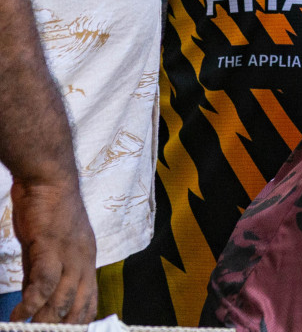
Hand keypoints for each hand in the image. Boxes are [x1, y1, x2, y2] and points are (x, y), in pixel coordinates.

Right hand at [7, 177, 95, 322]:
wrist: (49, 179)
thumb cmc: (47, 210)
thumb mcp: (50, 246)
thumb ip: (43, 272)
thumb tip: (34, 299)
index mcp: (87, 259)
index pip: (90, 300)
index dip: (81, 322)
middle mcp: (84, 260)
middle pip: (79, 306)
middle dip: (63, 327)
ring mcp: (70, 254)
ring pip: (63, 300)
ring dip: (45, 321)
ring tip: (30, 331)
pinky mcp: (51, 247)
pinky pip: (44, 284)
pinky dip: (31, 304)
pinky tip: (18, 316)